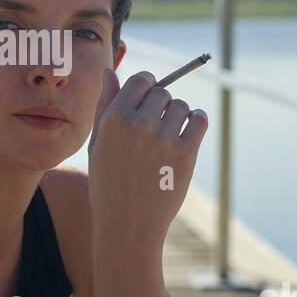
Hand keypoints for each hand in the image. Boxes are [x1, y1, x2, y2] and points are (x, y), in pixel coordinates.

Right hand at [87, 68, 207, 254]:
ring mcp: (163, 138)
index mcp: (114, 118)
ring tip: (168, 136)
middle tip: (156, 127)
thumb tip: (110, 71)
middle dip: (161, 105)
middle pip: (163, 92)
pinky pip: (199, 120)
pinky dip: (196, 121)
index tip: (149, 99)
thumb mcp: (97, 144)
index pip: (141, 79)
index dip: (147, 86)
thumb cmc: (108, 184)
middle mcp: (138, 124)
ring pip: (181, 106)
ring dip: (178, 116)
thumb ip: (105, 105)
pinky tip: (188, 132)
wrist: (127, 226)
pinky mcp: (186, 153)